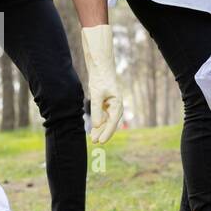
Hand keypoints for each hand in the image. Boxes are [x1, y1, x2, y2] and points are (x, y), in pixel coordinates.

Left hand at [81, 24, 121, 144]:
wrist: (101, 68)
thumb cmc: (100, 79)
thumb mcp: (97, 94)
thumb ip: (96, 110)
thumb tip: (97, 125)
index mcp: (118, 104)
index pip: (113, 122)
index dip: (107, 133)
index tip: (101, 141)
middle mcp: (116, 107)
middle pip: (110, 124)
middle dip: (103, 133)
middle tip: (94, 142)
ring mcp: (111, 106)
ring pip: (106, 121)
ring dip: (100, 130)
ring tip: (93, 138)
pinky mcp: (106, 104)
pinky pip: (103, 116)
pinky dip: (98, 123)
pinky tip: (93, 129)